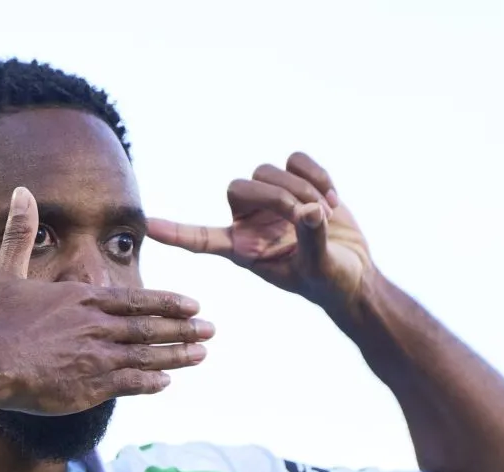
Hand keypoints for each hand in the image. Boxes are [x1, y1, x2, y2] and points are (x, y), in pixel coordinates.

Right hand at [0, 187, 213, 415]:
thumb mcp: (5, 272)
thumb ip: (20, 233)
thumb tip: (22, 191)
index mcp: (82, 300)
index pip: (135, 299)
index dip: (167, 302)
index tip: (193, 304)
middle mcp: (97, 327)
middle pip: (149, 326)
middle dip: (184, 328)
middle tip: (212, 330)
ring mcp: (97, 358)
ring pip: (147, 355)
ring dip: (177, 355)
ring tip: (202, 355)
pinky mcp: (90, 387)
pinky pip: (129, 384)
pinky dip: (150, 383)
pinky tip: (166, 384)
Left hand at [147, 152, 373, 307]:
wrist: (354, 273)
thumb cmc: (329, 280)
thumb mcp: (320, 267)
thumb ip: (312, 240)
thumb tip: (311, 211)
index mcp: (242, 249)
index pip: (200, 239)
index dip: (176, 232)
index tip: (149, 227)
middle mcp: (249, 221)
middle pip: (238, 187)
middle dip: (276, 196)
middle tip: (310, 216)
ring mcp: (272, 200)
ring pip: (267, 170)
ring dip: (301, 187)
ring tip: (326, 213)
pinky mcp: (298, 183)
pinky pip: (296, 160)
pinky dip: (316, 175)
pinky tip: (332, 200)